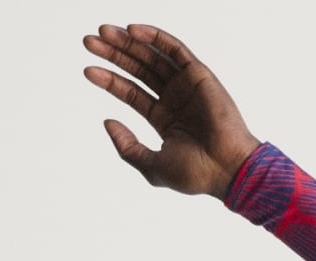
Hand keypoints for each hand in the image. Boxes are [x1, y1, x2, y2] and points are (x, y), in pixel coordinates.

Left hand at [81, 22, 257, 198]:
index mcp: (165, 119)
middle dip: (113, 54)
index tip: (88, 70)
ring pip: (152, 56)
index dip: (109, 80)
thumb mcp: (152, 166)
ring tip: (102, 32)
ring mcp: (186, 86)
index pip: (132, 93)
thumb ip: (128, 147)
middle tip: (88, 42)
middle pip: (138, 69)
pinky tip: (132, 31)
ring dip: (127, 41)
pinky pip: (174, 49)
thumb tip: (107, 121)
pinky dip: (154, 37)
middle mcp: (174, 99)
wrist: (227, 168)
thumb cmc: (196, 173)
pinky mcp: (199, 74)